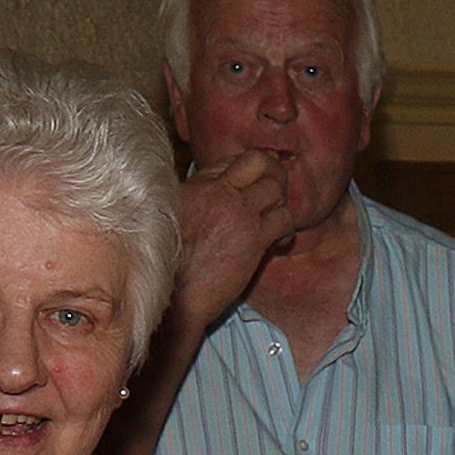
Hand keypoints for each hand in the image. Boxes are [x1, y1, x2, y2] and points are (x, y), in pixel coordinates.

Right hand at [173, 150, 292, 332]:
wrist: (174, 294)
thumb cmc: (168, 264)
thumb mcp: (166, 219)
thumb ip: (189, 202)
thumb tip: (201, 200)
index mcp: (194, 186)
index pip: (231, 161)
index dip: (246, 172)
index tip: (251, 187)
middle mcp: (217, 192)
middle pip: (258, 161)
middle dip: (273, 172)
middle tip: (276, 191)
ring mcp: (238, 212)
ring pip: (276, 188)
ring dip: (281, 203)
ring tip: (276, 220)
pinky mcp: (255, 238)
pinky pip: (285, 219)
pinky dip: (287, 229)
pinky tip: (279, 242)